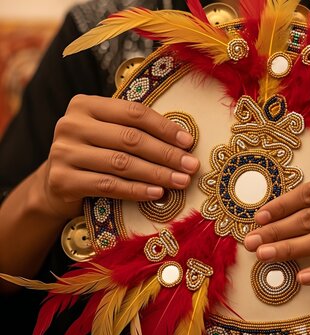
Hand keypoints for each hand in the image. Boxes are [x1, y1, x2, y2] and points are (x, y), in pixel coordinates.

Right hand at [42, 95, 199, 217]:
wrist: (56, 184)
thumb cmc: (95, 154)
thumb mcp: (109, 134)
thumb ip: (135, 131)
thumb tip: (184, 143)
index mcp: (86, 104)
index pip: (134, 112)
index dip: (164, 127)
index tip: (189, 142)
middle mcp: (71, 124)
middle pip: (130, 138)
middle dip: (166, 153)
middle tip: (191, 166)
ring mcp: (63, 152)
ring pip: (121, 163)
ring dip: (157, 173)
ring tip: (181, 181)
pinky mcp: (61, 180)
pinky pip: (108, 185)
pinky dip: (136, 190)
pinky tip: (157, 193)